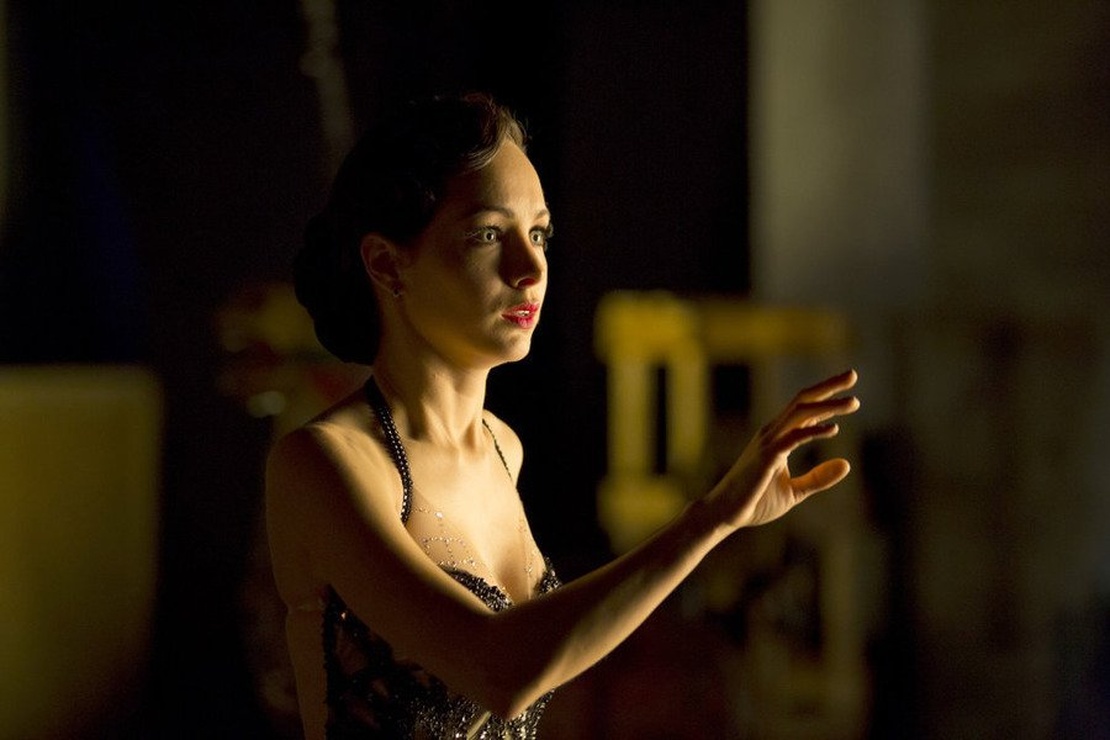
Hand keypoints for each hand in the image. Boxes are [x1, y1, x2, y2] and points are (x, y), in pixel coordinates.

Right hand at [706, 369, 859, 529]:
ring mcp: (768, 443)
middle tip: (853, 375)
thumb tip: (846, 464)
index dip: (826, 395)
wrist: (724, 514)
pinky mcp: (766, 457)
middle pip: (802, 400)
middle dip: (828, 386)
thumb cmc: (755, 502)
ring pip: (799, 412)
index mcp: (778, 437)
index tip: (850, 388)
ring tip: (852, 402)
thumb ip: (819, 478)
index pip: (804, 408)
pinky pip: (792, 437)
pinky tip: (833, 428)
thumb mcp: (794, 491)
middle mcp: (772, 433)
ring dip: (827, 404)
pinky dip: (813, 430)